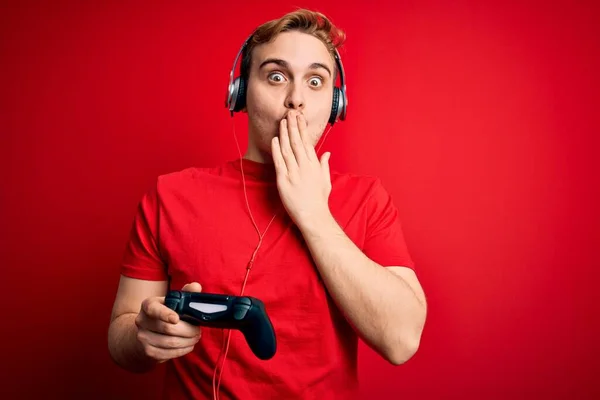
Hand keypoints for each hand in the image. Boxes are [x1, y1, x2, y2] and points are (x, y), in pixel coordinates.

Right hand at [134, 282, 202, 362]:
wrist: (147, 332)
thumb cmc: (166, 313)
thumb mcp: (173, 301)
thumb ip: (186, 292)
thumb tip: (196, 286)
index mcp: (148, 305)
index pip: (154, 309)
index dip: (165, 314)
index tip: (176, 319)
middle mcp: (142, 321)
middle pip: (168, 328)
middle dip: (188, 330)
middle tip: (198, 330)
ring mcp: (143, 337)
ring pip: (170, 343)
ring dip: (188, 341)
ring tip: (195, 338)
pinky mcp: (148, 352)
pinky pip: (169, 354)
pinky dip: (182, 350)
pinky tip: (188, 345)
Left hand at [271, 110, 331, 227]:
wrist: (313, 215)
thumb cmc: (319, 200)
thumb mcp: (325, 180)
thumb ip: (324, 165)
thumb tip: (326, 153)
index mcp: (314, 165)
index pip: (307, 141)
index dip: (302, 128)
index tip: (299, 117)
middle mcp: (304, 166)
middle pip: (297, 141)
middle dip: (293, 125)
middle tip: (289, 113)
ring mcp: (293, 172)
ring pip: (287, 149)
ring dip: (284, 133)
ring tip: (282, 121)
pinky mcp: (283, 180)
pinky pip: (279, 161)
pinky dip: (276, 149)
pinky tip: (275, 139)